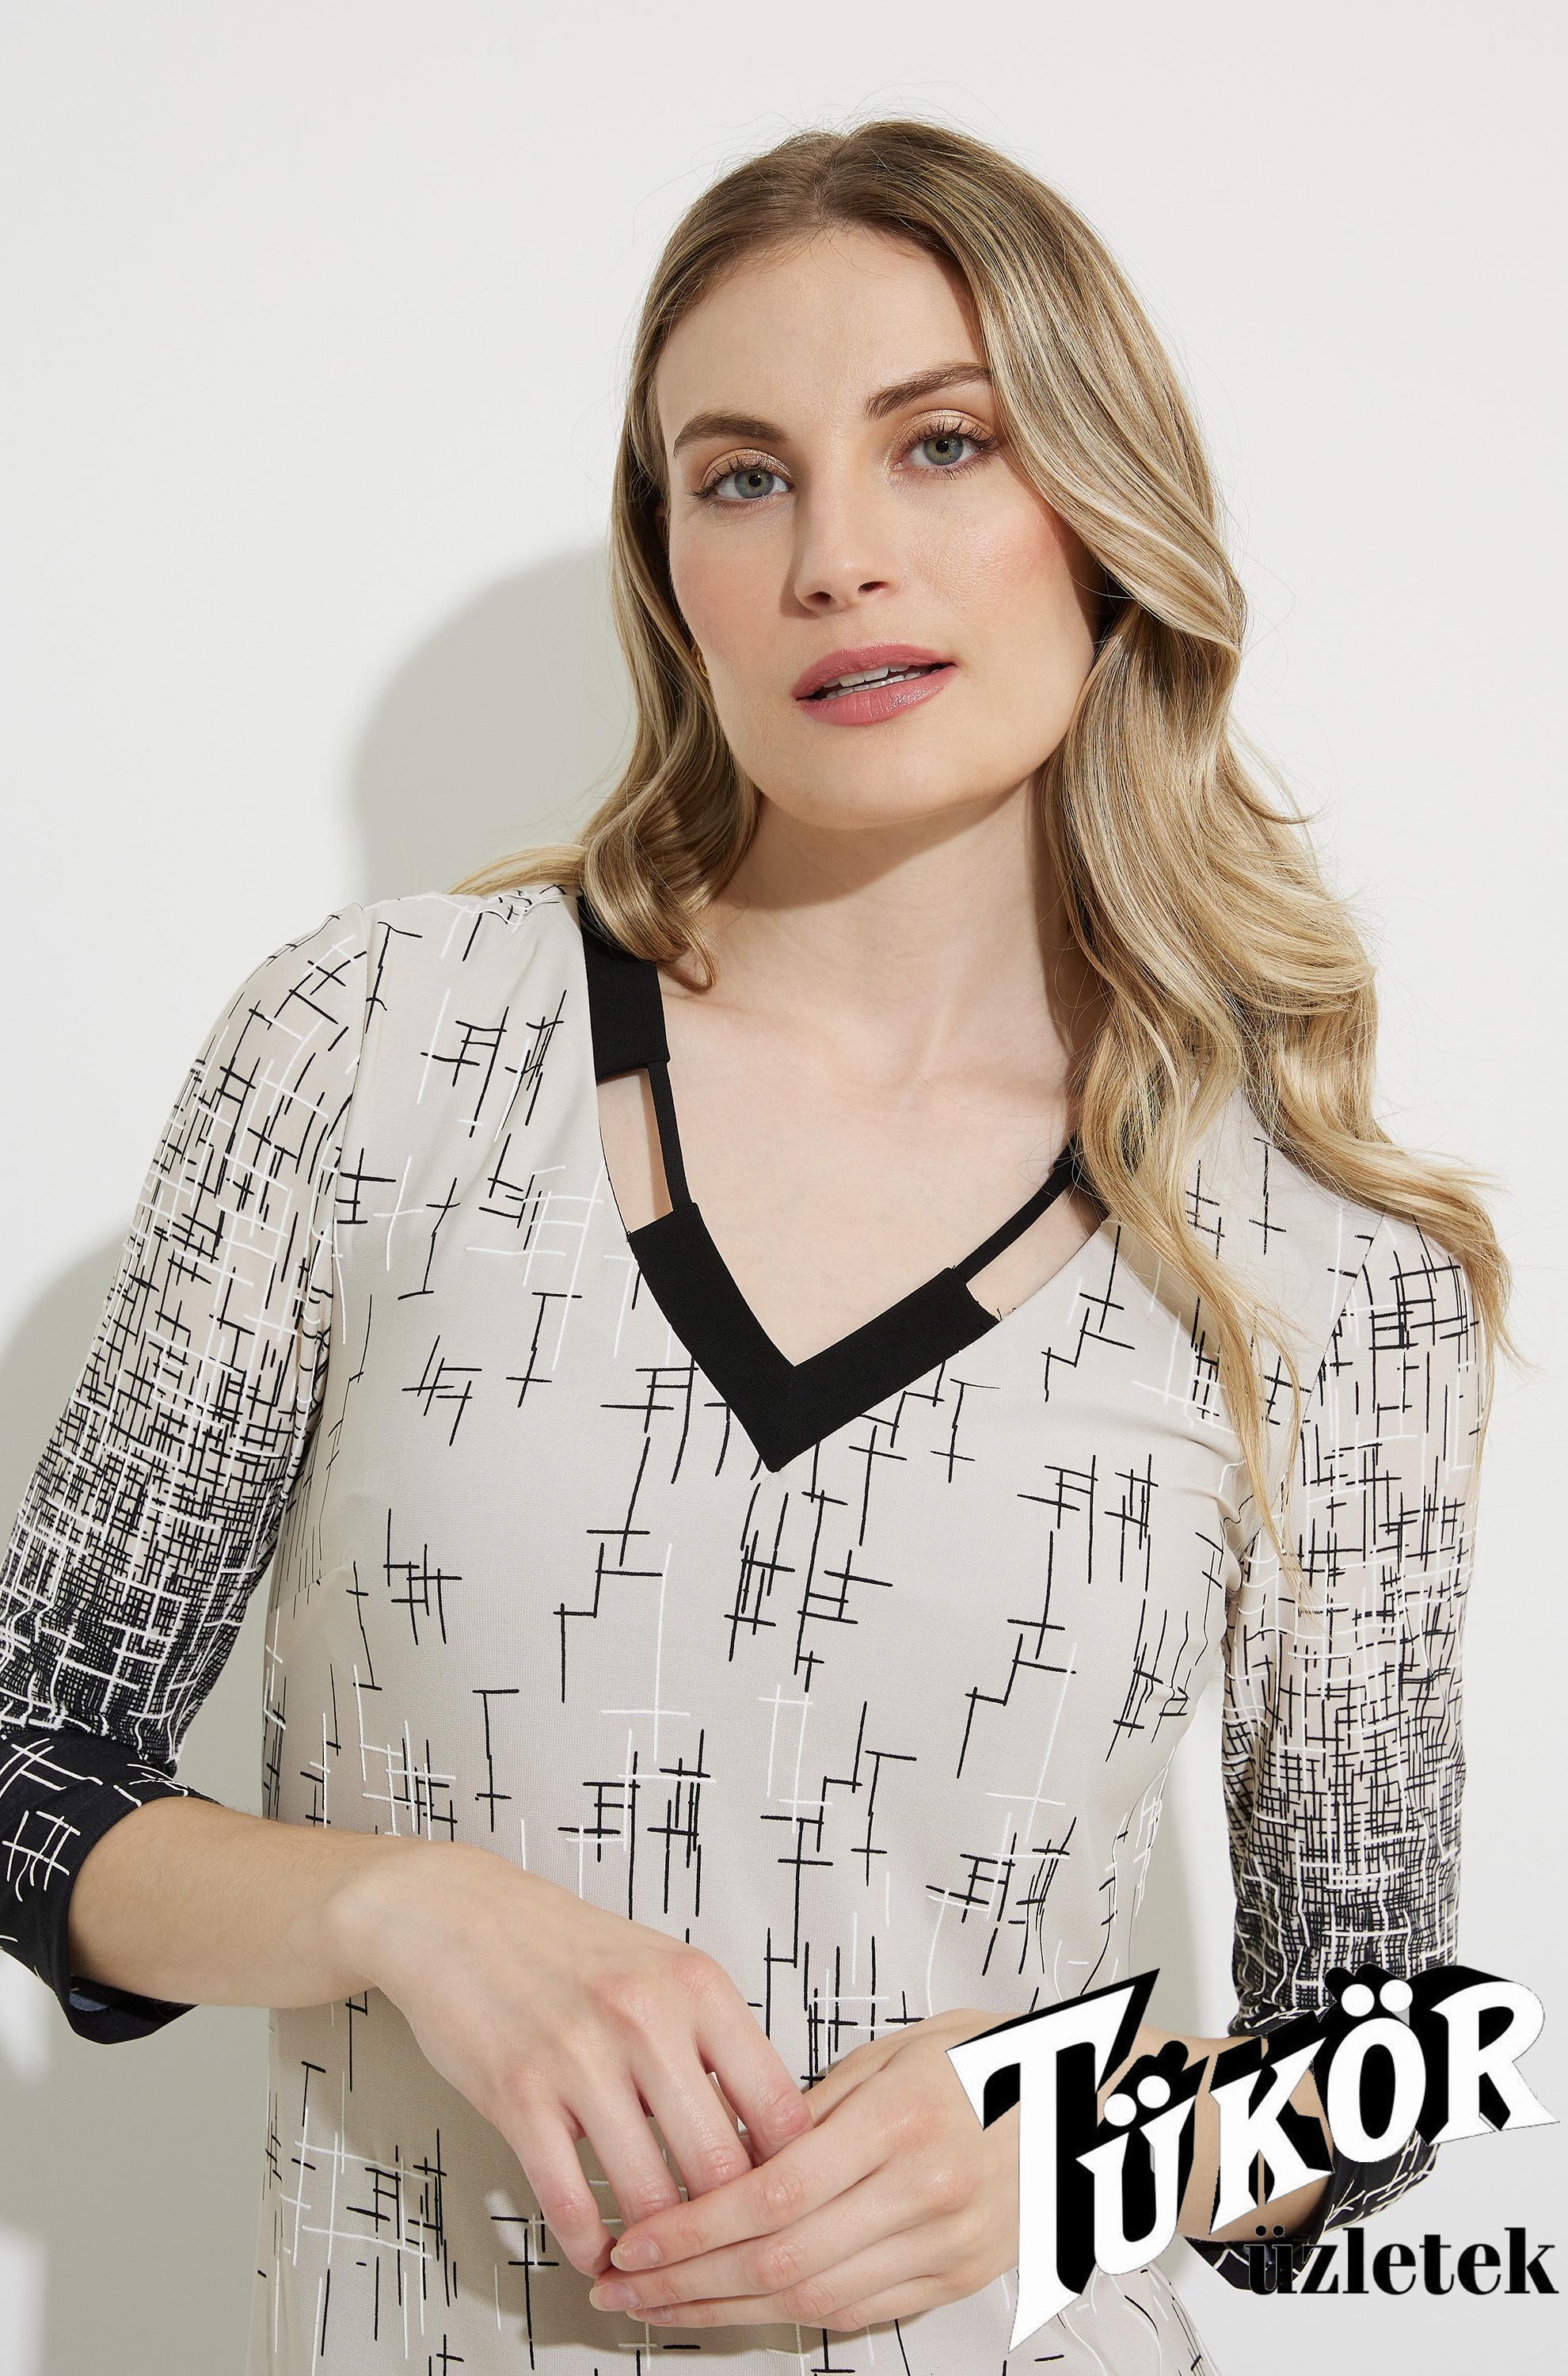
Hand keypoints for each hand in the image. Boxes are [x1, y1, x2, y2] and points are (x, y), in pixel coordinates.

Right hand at [330, 1841, 811, 2278]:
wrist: (460, 1916)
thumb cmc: (569, 1950)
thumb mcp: (666, 1970)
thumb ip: (716, 2043)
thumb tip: (769, 2137)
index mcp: (699, 1987)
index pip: (778, 2107)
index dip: (788, 2176)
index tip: (778, 2206)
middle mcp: (647, 2018)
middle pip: (721, 2167)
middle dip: (724, 2228)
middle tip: (721, 2253)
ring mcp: (579, 2058)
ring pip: (649, 2198)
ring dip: (658, 2250)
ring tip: (661, 2264)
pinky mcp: (518, 2094)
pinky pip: (569, 2202)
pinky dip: (591, 2248)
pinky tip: (600, 2254)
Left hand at [584, 2007, 1018, 2332]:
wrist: (1090, 2104)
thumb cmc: (993, 2059)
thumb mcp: (900, 2050)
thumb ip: (815, 2103)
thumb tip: (729, 2144)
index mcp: (902, 2120)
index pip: (774, 2195)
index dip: (693, 2228)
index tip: (632, 2239)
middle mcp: (925, 2192)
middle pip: (782, 2261)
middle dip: (687, 2284)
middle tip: (620, 2286)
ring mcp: (945, 2246)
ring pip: (813, 2301)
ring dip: (723, 2312)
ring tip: (659, 2306)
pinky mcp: (956, 2280)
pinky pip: (857, 2313)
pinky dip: (788, 2317)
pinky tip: (737, 2307)